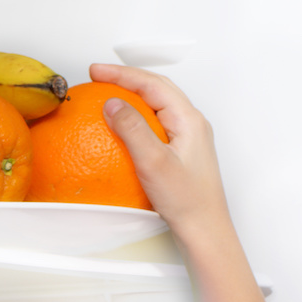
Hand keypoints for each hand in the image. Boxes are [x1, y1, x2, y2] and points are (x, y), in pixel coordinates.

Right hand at [89, 63, 229, 238]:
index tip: (96, 72)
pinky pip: (157, 123)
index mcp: (190, 120)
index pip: (153, 84)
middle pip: (157, 88)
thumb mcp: (153, 163)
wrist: (204, 229)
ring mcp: (188, 137)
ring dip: (133, 95)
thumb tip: (112, 103)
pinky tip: (121, 127)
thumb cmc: (186, 201)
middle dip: (127, 78)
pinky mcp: (181, 150)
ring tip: (107, 94)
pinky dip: (137, 117)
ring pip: (158, 104)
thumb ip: (132, 130)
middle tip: (99, 76)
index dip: (122, 74)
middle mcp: (192, 124)